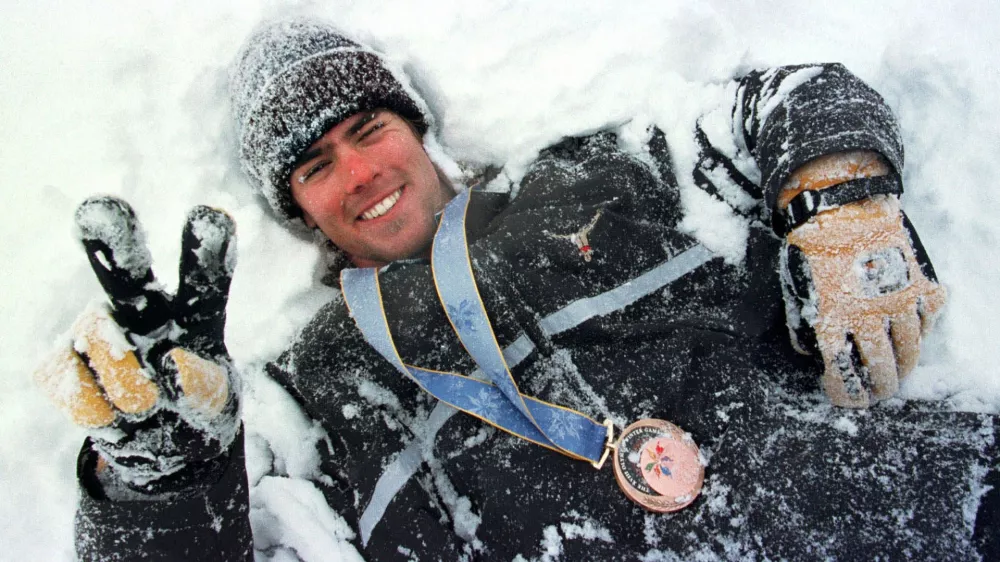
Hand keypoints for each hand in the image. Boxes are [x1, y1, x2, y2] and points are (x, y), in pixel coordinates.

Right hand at [34, 196, 239, 495]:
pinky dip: (99, 414)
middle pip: (126, 272)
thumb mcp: (217, 403)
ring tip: (147, 408)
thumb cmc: (198, 408)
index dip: (206, 249)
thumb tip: (173, 365)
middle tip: (100, 207)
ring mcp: (96, 330)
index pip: (205, 278)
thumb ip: (202, 385)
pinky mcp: (60, 361)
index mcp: (195, 312)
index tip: (211, 216)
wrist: (160, 443)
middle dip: (114, 238)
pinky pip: (75, 389)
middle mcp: (142, 308)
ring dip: (129, 391)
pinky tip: (113, 414)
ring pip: (104, 351)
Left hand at [780, 195, 945, 407]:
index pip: (843, 374)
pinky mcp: (919, 284)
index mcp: (834, 320)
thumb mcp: (797, 289)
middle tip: (877, 395)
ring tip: (897, 373)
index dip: (844, 393)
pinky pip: (927, 319)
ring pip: (910, 351)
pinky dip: (921, 331)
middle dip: (879, 389)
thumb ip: (806, 324)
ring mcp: (899, 301)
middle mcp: (870, 316)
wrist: (840, 205)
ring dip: (903, 367)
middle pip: (881, 370)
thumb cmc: (811, 248)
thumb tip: (815, 353)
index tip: (841, 396)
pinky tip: (912, 335)